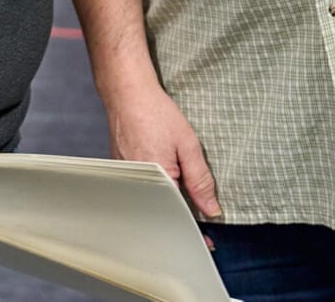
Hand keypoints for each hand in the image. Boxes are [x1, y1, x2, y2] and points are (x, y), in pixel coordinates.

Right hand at [106, 81, 221, 218]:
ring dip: (169, 197)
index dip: (196, 227)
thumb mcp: (188, 144)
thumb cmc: (155, 113)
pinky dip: (157, 185)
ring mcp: (128, 180)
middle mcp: (138, 186)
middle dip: (183, 211)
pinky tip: (163, 168)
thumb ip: (200, 179)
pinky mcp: (122, 174)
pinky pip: (143, 189)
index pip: (179, 216)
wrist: (128, 94)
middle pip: (166, 210)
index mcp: (157, 181)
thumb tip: (211, 209)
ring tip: (174, 171)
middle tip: (198, 204)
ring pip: (154, 200)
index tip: (209, 240)